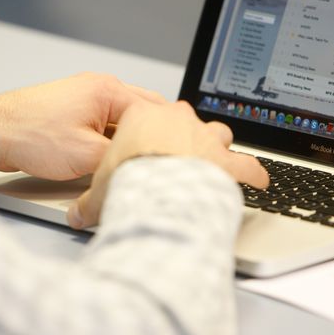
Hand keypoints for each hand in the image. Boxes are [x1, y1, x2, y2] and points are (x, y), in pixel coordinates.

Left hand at [0, 73, 165, 180]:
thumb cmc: (30, 135)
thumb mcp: (86, 155)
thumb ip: (119, 159)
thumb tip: (136, 167)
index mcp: (108, 90)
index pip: (154, 111)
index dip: (162, 137)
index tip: (167, 158)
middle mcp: (99, 89)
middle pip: (139, 115)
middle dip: (146, 138)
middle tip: (152, 163)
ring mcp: (85, 100)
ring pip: (121, 123)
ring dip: (125, 142)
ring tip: (128, 164)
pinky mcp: (72, 114)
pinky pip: (102, 127)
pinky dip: (108, 142)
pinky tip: (107, 161)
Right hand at [67, 101, 269, 228]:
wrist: (156, 186)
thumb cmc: (128, 180)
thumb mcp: (99, 192)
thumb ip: (87, 202)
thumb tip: (74, 217)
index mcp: (144, 117)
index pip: (148, 117)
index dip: (148, 133)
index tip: (145, 147)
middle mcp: (179, 119)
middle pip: (185, 121)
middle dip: (183, 137)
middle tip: (177, 158)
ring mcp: (206, 137)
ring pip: (219, 134)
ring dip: (218, 148)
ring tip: (215, 164)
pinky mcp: (227, 160)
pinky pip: (249, 165)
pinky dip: (255, 173)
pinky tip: (259, 181)